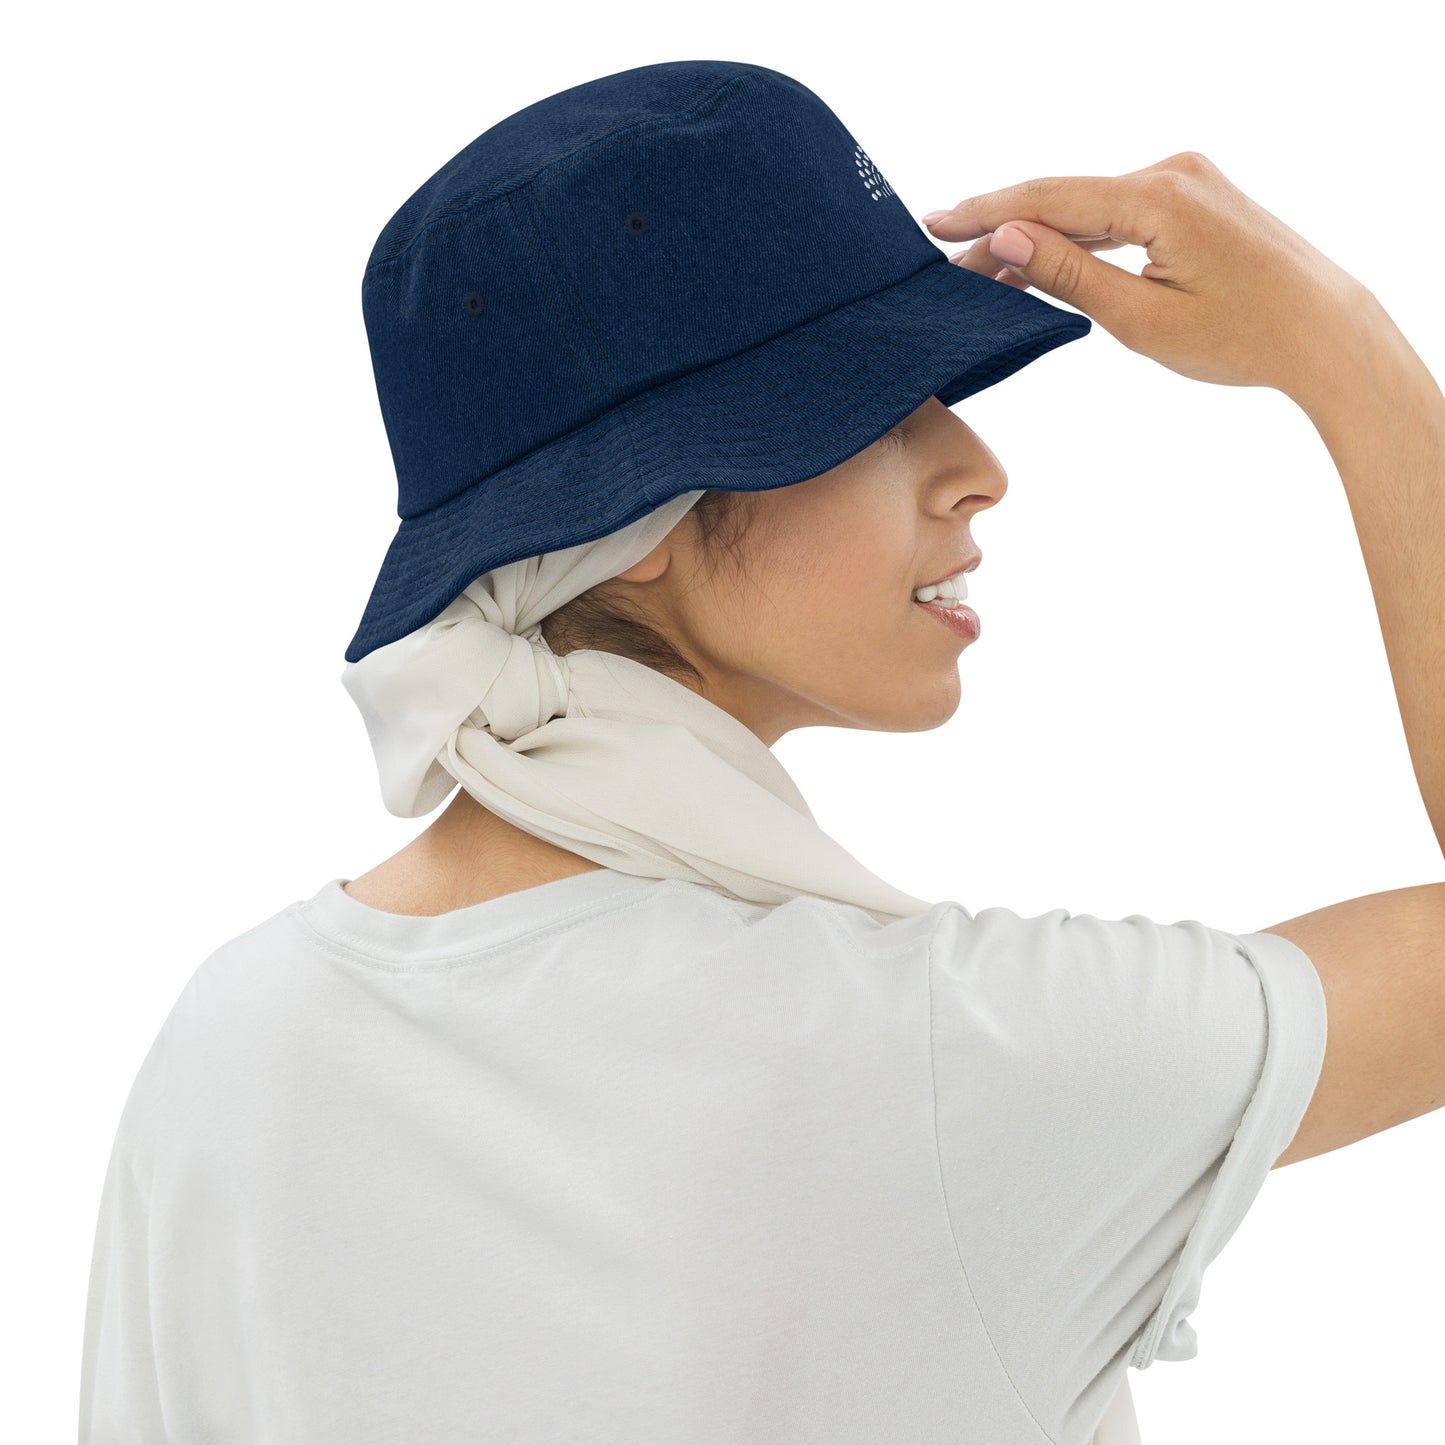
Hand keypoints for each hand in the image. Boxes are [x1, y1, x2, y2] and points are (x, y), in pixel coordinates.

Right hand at [926, 151, 1374, 399]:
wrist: (1324, 331)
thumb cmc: (1241, 335)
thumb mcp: (1140, 317)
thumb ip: (1068, 272)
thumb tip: (1006, 236)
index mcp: (1158, 195)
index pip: (1049, 197)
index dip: (986, 211)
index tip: (934, 222)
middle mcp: (1172, 172)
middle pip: (1065, 196)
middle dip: (1004, 227)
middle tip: (948, 257)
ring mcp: (1187, 180)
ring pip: (1090, 205)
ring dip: (1040, 235)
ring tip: (985, 267)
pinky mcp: (1195, 198)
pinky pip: (1119, 211)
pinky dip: (1080, 235)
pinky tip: (1045, 255)